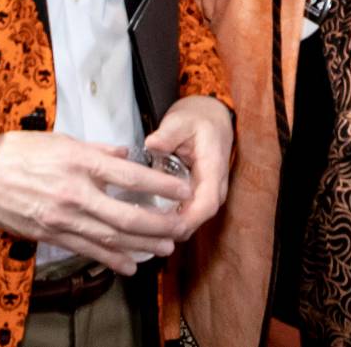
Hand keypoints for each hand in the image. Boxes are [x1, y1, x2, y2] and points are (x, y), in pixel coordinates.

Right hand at [0, 131, 193, 274]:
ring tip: (165, 248)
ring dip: (140, 245)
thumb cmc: (21, 150)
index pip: (130, 176)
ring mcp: (62, 218)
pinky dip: (110, 258)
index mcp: (81, 162)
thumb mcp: (63, 140)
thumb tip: (127, 154)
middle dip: (157, 224)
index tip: (182, 191)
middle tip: (180, 227)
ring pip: (109, 237)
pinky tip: (130, 265)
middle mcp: (75, 192)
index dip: (160, 186)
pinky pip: (86, 250)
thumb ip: (99, 149)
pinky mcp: (50, 235)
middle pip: (125, 215)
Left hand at [143, 96, 233, 239]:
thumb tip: (152, 144)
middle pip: (196, 221)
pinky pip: (185, 217)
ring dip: (166, 230)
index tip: (159, 227)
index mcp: (214, 170)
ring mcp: (208, 195)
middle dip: (169, 231)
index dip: (185, 221)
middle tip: (136, 233)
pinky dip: (167, 224)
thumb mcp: (181, 120)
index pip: (206, 206)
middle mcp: (215, 188)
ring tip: (135, 230)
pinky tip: (143, 222)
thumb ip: (168, 133)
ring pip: (190, 223)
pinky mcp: (198, 197)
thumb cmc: (197, 119)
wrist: (212, 117)